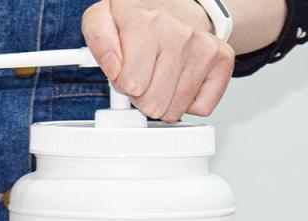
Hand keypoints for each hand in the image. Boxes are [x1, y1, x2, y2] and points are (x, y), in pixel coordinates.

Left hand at [82, 0, 234, 121]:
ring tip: (160, 76)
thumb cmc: (138, 18)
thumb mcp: (104, 18)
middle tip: (144, 75)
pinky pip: (200, 108)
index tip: (125, 70)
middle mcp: (179, 33)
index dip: (122, 84)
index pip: (130, 85)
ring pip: (173, 110)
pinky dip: (187, 102)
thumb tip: (113, 67)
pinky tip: (180, 79)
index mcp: (146, 22)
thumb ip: (98, 40)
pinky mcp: (223, 60)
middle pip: (152, 104)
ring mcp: (203, 47)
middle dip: (142, 96)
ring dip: (163, 100)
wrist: (175, 4)